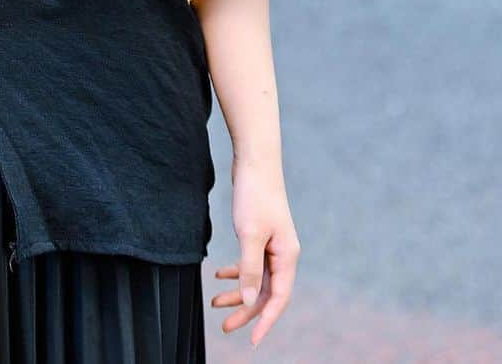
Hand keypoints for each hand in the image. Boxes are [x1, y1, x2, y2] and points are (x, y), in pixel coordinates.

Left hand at [210, 156, 300, 348]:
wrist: (255, 161)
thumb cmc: (255, 195)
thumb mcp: (249, 235)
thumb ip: (249, 269)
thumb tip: (248, 301)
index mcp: (287, 256)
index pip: (278, 298)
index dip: (265, 321)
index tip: (252, 341)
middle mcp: (283, 254)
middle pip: (266, 292)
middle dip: (246, 311)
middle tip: (223, 325)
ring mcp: (272, 244)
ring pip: (256, 279)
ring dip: (238, 292)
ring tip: (215, 303)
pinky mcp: (260, 234)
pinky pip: (250, 262)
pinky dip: (236, 271)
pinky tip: (219, 274)